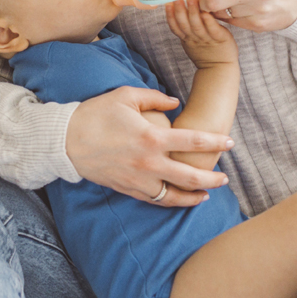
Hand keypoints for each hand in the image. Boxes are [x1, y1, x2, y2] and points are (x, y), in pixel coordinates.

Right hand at [65, 86, 232, 206]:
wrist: (66, 140)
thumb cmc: (96, 114)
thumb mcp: (126, 96)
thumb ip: (154, 97)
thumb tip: (175, 103)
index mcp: (151, 137)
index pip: (193, 142)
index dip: (215, 142)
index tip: (230, 142)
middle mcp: (149, 162)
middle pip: (190, 176)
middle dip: (212, 178)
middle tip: (225, 177)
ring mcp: (138, 179)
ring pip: (174, 195)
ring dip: (194, 196)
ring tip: (207, 194)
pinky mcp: (128, 189)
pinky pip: (155, 200)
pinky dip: (171, 201)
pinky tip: (180, 198)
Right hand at [165, 0, 237, 67]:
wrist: (220, 69)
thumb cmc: (206, 53)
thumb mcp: (191, 43)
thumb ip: (186, 29)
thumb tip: (180, 11)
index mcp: (187, 39)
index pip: (175, 27)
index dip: (170, 16)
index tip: (167, 3)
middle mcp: (195, 39)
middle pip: (184, 25)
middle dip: (179, 11)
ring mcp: (207, 39)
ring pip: (197, 26)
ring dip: (193, 12)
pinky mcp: (220, 39)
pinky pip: (213, 30)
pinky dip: (209, 21)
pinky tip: (205, 12)